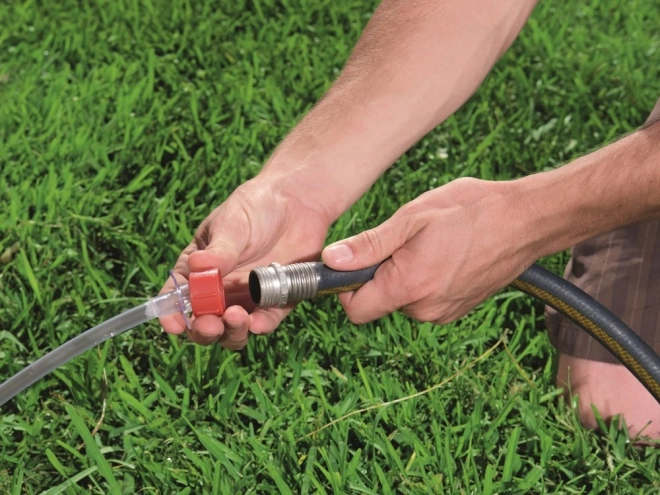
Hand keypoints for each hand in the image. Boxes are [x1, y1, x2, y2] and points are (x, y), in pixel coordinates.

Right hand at [160, 176, 329, 348]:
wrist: (297, 201)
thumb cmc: (256, 207)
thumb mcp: (232, 224)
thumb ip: (219, 251)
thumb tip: (196, 266)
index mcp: (200, 269)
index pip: (179, 297)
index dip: (172, 314)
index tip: (174, 325)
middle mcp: (221, 289)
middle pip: (205, 322)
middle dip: (204, 330)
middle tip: (210, 324)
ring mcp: (248, 297)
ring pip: (234, 330)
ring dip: (232, 332)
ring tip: (237, 318)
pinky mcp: (277, 300)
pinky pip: (267, 321)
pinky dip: (262, 326)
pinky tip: (259, 323)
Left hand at [322, 178, 534, 323]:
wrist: (526, 220)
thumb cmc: (471, 211)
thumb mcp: (411, 218)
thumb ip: (368, 245)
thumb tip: (331, 260)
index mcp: (408, 286)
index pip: (355, 310)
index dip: (347, 287)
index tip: (356, 262)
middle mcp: (425, 309)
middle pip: (379, 303)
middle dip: (380, 275)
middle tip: (404, 242)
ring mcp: (445, 312)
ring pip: (403, 300)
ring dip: (404, 276)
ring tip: (429, 244)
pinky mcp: (458, 309)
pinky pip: (425, 300)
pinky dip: (425, 281)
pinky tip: (444, 254)